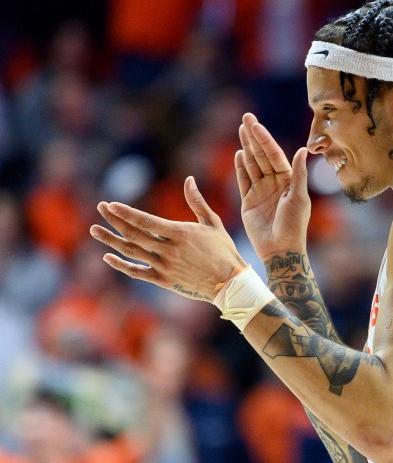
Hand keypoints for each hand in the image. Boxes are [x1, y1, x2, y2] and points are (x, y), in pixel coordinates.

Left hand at [90, 177, 246, 300]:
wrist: (229, 283)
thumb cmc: (223, 250)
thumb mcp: (212, 222)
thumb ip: (197, 201)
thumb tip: (189, 179)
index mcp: (180, 233)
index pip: (147, 221)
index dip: (127, 213)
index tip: (110, 205)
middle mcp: (169, 250)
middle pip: (134, 234)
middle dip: (114, 221)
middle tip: (100, 208)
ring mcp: (164, 266)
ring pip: (132, 252)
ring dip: (111, 241)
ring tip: (94, 230)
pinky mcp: (164, 281)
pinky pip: (137, 272)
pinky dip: (121, 265)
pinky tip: (108, 257)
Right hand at [237, 113, 310, 258]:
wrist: (280, 250)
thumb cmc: (294, 226)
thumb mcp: (299, 198)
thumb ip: (299, 174)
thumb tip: (303, 149)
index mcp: (288, 180)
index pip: (274, 155)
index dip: (264, 139)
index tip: (255, 125)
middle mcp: (274, 183)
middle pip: (262, 156)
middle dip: (254, 137)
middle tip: (246, 118)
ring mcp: (261, 191)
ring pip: (252, 165)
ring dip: (247, 148)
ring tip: (241, 130)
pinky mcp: (249, 202)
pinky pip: (243, 181)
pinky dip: (240, 168)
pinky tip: (239, 154)